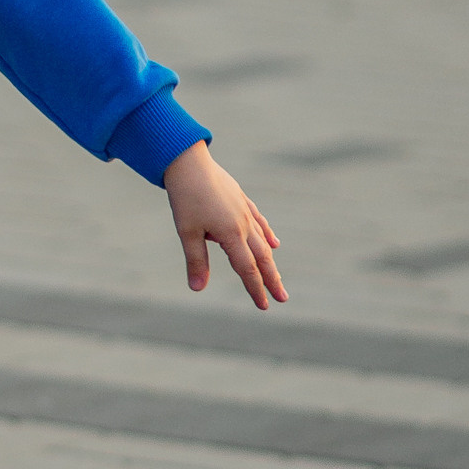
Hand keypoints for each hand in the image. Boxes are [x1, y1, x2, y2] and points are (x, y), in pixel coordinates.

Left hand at [164, 142, 285, 310]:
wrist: (188, 162)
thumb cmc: (186, 198)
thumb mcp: (187, 232)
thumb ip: (196, 261)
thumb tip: (198, 289)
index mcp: (231, 235)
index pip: (247, 269)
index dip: (255, 289)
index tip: (265, 306)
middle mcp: (243, 224)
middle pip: (261, 257)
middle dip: (272, 279)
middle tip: (282, 298)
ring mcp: (243, 210)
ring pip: (262, 240)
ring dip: (270, 261)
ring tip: (276, 277)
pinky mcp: (240, 199)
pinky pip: (258, 221)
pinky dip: (267, 234)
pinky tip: (273, 243)